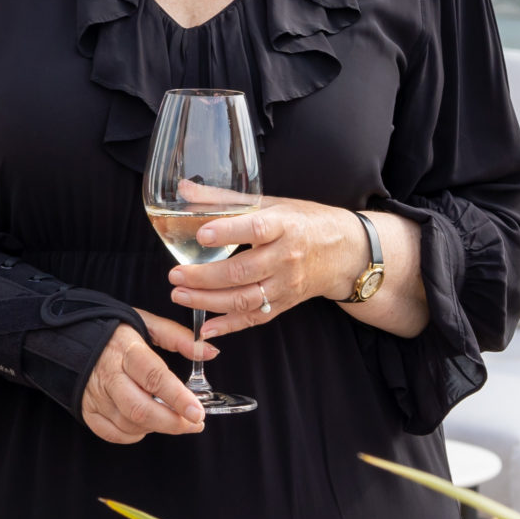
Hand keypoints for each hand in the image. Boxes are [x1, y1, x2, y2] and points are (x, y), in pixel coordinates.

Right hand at [82, 316, 207, 443]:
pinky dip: (134, 434)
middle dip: (172, 422)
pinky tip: (147, 425)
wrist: (71, 337)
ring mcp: (96, 395)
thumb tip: (209, 351)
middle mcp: (108, 375)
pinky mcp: (87, 410)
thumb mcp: (147, 324)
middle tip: (195, 423)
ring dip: (157, 427)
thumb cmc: (114, 331)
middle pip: (141, 408)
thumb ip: (179, 338)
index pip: (154, 377)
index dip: (178, 398)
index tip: (198, 412)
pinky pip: (113, 433)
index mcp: (126, 350)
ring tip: (173, 419)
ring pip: (129, 423)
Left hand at [169, 199, 372, 337]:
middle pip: (243, 271)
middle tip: (175, 275)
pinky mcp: (284, 304)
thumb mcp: (270, 203)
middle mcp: (286, 257)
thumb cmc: (303, 221)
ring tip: (180, 295)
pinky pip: (254, 319)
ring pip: (245, 299)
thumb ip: (225, 199)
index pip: (257, 229)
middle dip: (204, 276)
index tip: (202, 234)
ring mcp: (286, 285)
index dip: (229, 232)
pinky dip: (229, 326)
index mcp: (285, 225)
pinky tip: (206, 329)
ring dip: (209, 301)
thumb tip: (184, 189)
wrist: (344, 252)